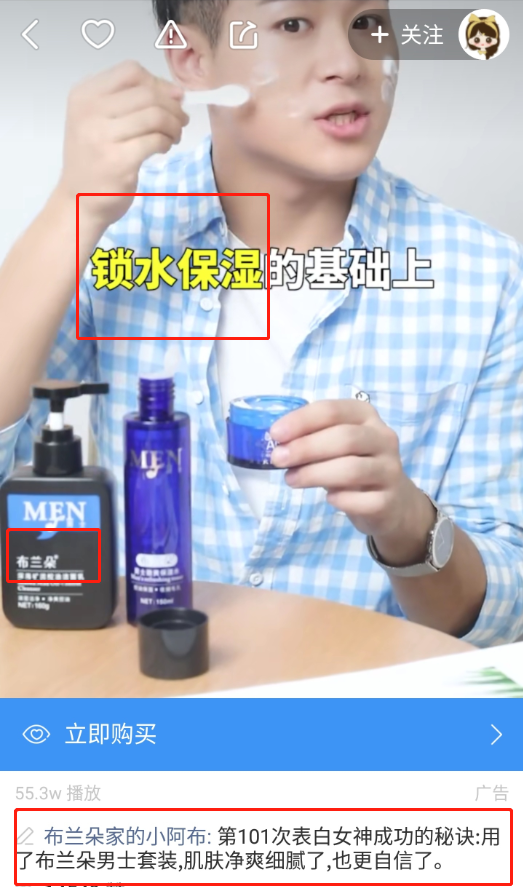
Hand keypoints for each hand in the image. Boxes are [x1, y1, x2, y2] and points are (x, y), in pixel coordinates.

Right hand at [56, 61, 188, 228]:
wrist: (79, 200)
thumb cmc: (94, 158)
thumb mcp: (98, 120)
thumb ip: (129, 100)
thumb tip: (175, 92)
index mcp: (84, 95)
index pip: (130, 71)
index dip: (158, 83)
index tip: (171, 99)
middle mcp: (89, 111)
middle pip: (147, 93)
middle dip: (172, 107)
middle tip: (180, 121)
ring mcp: (102, 137)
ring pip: (155, 116)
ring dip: (174, 125)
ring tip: (174, 136)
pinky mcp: (119, 161)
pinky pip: (155, 140)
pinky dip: (167, 142)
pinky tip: (164, 148)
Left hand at [270, 399, 434, 559]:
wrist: (392, 501)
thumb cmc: (354, 464)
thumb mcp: (334, 444)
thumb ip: (311, 439)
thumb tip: (279, 443)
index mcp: (365, 416)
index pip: (332, 410)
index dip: (301, 420)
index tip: (275, 434)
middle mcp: (383, 438)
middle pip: (344, 438)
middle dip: (305, 448)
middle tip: (278, 459)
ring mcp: (390, 469)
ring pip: (352, 469)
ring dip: (315, 474)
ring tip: (291, 479)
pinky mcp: (389, 500)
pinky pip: (362, 500)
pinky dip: (340, 499)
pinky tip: (328, 498)